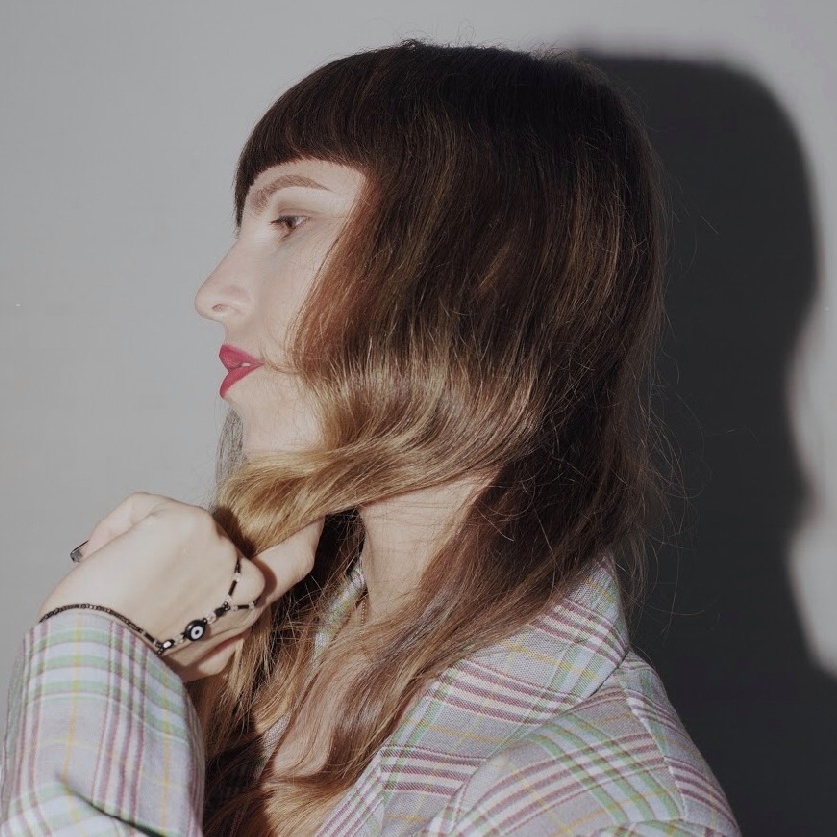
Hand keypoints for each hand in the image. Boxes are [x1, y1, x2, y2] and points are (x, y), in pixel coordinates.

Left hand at [40, 493, 321, 680]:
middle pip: (216, 534)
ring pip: (173, 519)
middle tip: (135, 572)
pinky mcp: (191, 524)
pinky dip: (115, 530)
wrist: (91, 665)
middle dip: (172, 546)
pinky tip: (103, 562)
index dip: (305, 534)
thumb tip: (222, 624)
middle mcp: (243, 579)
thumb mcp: (192, 661)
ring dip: (137, 543)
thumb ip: (218, 633)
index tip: (311, 517)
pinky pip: (144, 507)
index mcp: (245, 611)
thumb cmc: (127, 667)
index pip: (294, 562)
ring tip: (114, 584)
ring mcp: (220, 548)